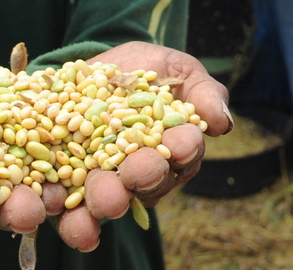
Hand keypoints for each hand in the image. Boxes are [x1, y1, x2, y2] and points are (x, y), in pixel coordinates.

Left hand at [53, 42, 231, 251]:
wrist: (89, 72)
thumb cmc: (143, 69)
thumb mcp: (175, 68)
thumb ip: (201, 92)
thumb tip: (222, 122)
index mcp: (175, 146)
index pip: (184, 149)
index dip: (184, 147)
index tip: (182, 142)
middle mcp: (145, 172)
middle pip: (150, 181)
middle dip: (147, 176)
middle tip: (140, 170)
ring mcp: (109, 184)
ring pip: (113, 201)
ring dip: (110, 202)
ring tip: (106, 198)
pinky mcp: (72, 191)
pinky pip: (74, 216)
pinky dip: (75, 224)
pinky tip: (70, 221)